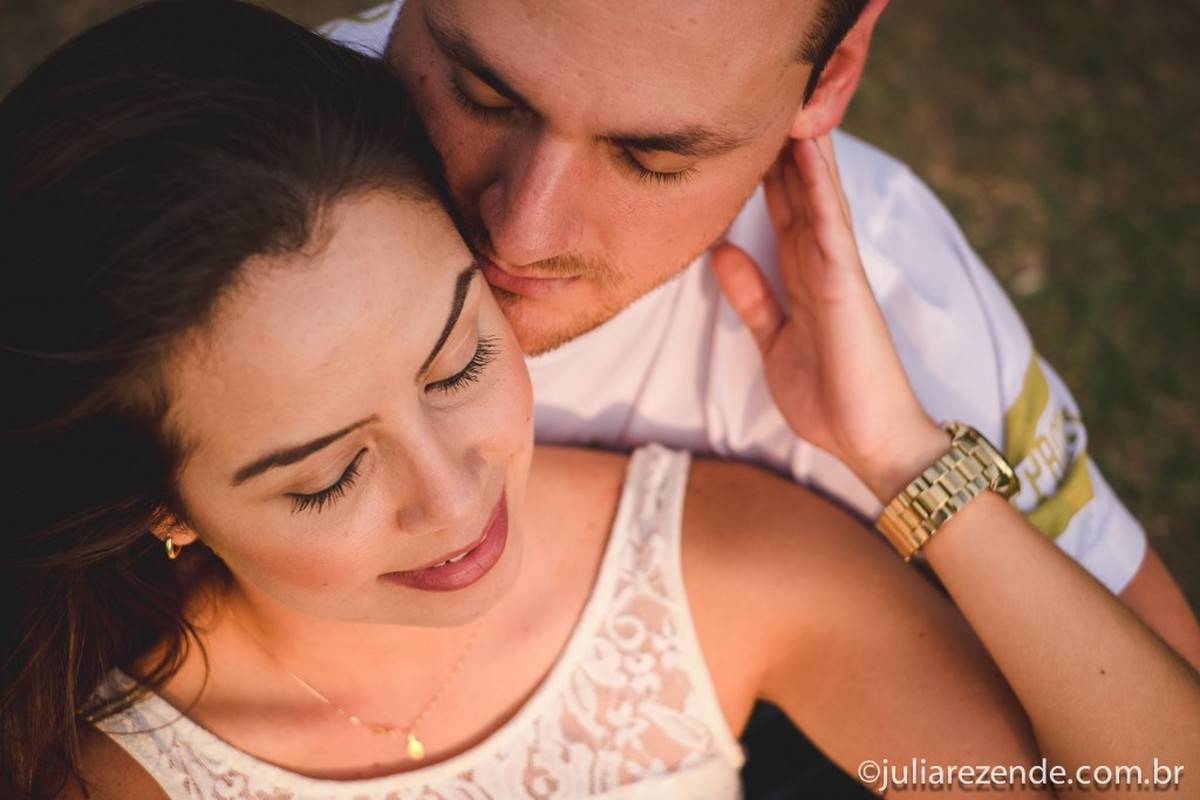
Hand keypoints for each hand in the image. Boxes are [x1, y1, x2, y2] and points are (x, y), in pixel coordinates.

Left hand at [712, 137, 944, 500]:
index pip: (780, 215)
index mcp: (803, 280)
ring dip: (801, 152)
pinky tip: (807, 153)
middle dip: (777, 151)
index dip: (762, 175)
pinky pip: (830, 226)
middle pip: (795, 195)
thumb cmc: (827, 395)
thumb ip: (752, 296)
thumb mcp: (773, 339)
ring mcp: (837, 271)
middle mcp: (820, 267)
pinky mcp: (847, 284)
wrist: (867, 440)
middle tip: (761, 102)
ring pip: (816, 197)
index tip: (741, 138)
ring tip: (787, 103)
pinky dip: (819, 188)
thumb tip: (721, 253)